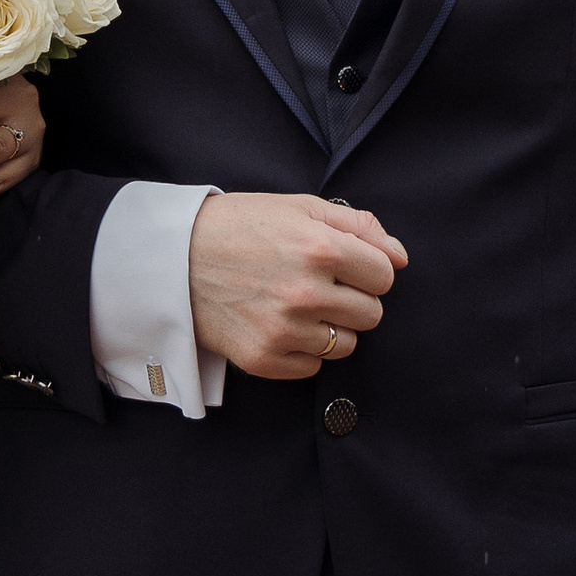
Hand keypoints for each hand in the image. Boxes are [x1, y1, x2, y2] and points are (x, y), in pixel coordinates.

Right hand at [188, 191, 406, 382]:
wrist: (176, 257)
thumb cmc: (241, 226)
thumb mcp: (300, 208)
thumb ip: (359, 227)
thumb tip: (399, 258)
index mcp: (320, 248)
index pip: (384, 276)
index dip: (368, 269)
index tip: (345, 264)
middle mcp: (306, 292)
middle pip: (372, 314)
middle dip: (353, 298)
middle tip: (319, 283)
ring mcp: (284, 330)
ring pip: (346, 344)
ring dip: (332, 326)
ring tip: (298, 303)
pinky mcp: (264, 359)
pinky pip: (314, 367)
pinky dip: (303, 349)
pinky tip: (279, 323)